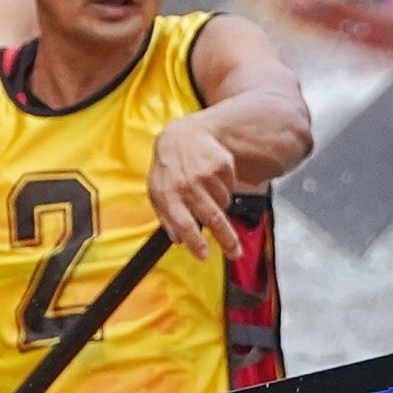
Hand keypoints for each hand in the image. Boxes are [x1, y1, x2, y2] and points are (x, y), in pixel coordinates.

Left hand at [147, 119, 245, 258]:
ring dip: (219, 206)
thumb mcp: (157, 192)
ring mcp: (206, 173)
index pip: (183, 223)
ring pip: (223, 203)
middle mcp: (187, 184)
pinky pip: (230, 187)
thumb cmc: (168, 169)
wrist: (181, 136)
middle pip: (211, 217)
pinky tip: (212, 179)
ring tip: (208, 194)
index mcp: (168, 194)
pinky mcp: (221, 164)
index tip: (204, 256)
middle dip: (226, 238)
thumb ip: (166, 217)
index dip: (194, 242)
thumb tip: (178, 240)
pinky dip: (224, 189)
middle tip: (235, 252)